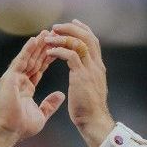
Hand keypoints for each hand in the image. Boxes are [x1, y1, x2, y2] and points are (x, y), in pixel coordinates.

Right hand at [0, 30, 64, 146]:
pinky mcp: (9, 78)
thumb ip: (49, 104)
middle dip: (44, 47)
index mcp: (26, 88)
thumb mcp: (41, 116)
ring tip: (46, 32)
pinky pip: (20, 61)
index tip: (58, 48)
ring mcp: (13, 78)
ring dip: (37, 45)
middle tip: (54, 34)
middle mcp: (19, 80)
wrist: (6, 133)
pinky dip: (27, 50)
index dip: (48, 58)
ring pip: (28, 58)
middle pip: (34, 60)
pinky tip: (35, 40)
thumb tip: (60, 95)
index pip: (39, 69)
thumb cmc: (19, 128)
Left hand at [46, 19, 114, 146]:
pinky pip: (70, 55)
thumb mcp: (90, 88)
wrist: (94, 122)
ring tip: (49, 37)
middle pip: (87, 37)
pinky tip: (49, 52)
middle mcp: (96, 65)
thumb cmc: (89, 110)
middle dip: (71, 28)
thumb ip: (87, 77)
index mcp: (98, 67)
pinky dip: (59, 50)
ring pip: (78, 43)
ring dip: (62, 37)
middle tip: (56, 27)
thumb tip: (81, 73)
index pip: (92, 40)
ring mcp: (90, 70)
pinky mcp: (81, 76)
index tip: (71, 24)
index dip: (82, 30)